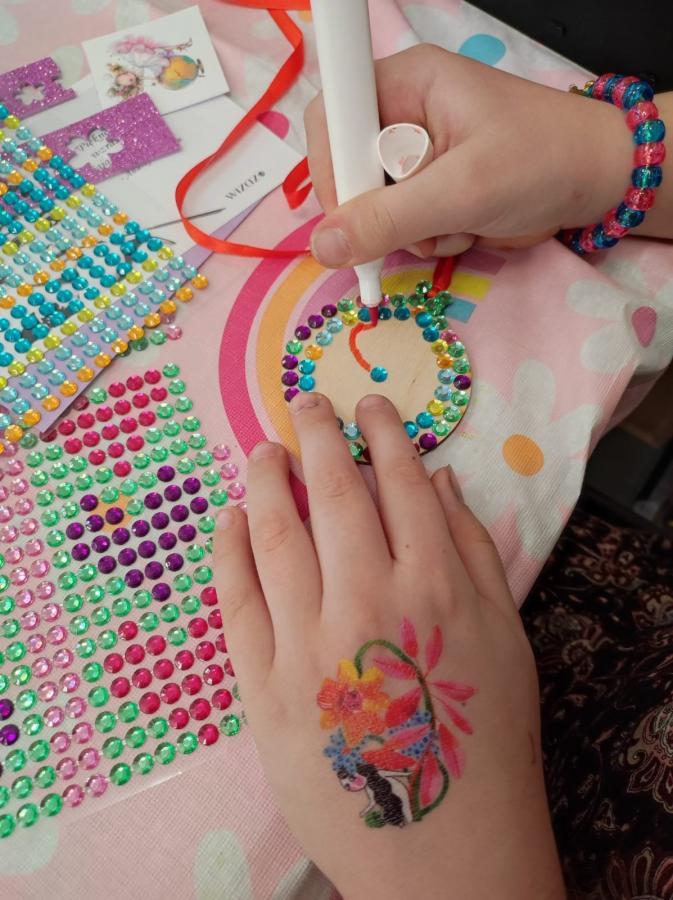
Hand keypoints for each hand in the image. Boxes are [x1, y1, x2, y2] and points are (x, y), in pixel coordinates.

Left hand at [214, 393, 564, 899]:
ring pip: (275, 536)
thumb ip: (472, 550)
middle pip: (333, 494)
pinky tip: (229, 518)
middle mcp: (368, 602)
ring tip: (264, 451)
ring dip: (265, 481)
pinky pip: (237, 602)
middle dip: (319, 434)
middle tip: (306, 402)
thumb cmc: (485, 739)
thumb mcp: (506, 637)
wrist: (441, 846)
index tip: (368, 405)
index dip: (384, 435)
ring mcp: (308, 644)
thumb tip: (438, 476)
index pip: (402, 485)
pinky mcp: (264, 687)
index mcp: (436, 587)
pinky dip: (228, 550)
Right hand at [305, 45, 636, 263]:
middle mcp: (404, 113)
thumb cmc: (541, 162)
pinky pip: (402, 223)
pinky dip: (428, 238)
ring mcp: (417, 154)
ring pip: (376, 206)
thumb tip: (322, 246)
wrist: (598, 181)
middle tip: (418, 227)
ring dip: (410, 231)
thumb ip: (390, 218)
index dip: (331, 169)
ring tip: (457, 226)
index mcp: (407, 82)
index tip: (350, 215)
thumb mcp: (464, 190)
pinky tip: (464, 230)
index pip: (333, 119)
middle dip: (381, 211)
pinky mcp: (431, 187)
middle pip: (349, 170)